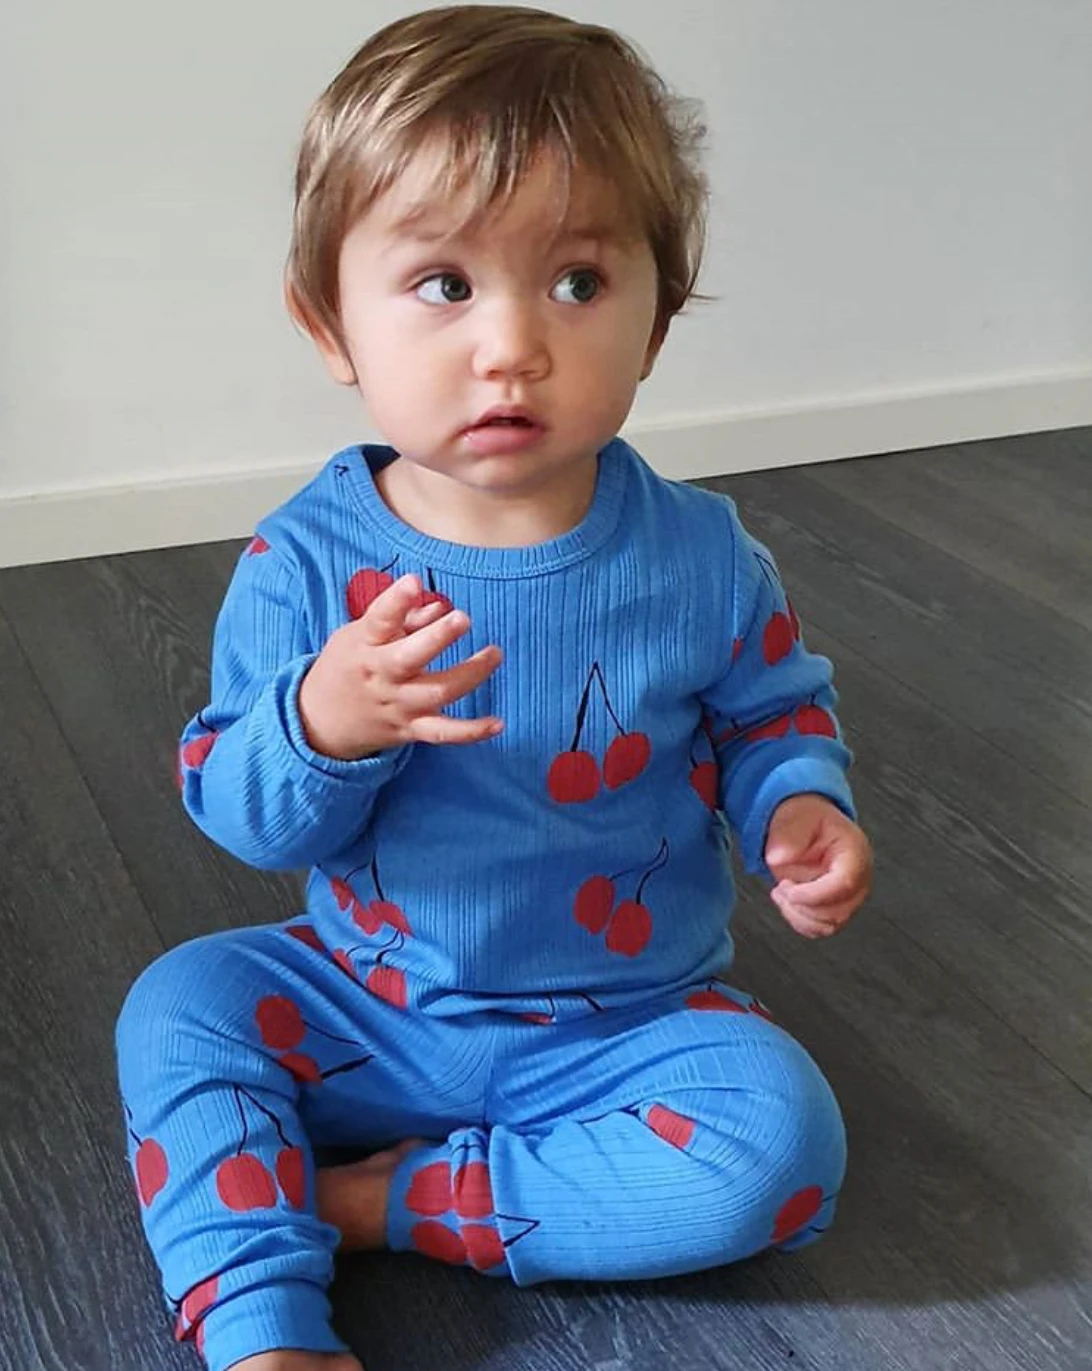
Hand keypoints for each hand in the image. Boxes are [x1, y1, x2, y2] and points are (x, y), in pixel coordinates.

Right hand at [298, 574, 502, 758]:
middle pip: (409, 659)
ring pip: (435, 693)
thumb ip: (400, 620)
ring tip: (494, 652)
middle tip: (462, 618)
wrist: (320, 723)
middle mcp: (381, 677)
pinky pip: (443, 733)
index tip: (413, 581)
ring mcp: (397, 705)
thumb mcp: (360, 635)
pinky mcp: (410, 730)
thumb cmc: (348, 666)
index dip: (396, 600)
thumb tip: (439, 607)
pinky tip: (497, 723)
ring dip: (468, 674)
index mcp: (364, 645)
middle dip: (437, 638)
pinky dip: (471, 731)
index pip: (378, 620)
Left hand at [764, 794, 871, 938]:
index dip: (815, 894)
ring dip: (798, 915)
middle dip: (802, 905)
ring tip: (782, 892)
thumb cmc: (807, 820)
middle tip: (782, 887)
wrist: (806, 826)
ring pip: (829, 924)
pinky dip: (799, 921)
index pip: (845, 882)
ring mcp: (848, 896)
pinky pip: (820, 928)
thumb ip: (787, 837)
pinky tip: (787, 901)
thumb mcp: (795, 818)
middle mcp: (858, 878)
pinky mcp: (835, 908)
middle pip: (838, 910)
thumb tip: (778, 858)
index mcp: (854, 853)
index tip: (790, 891)